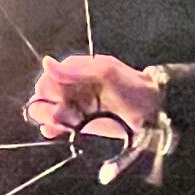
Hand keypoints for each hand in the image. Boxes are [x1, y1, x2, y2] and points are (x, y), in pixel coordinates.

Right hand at [24, 53, 159, 142]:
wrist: (152, 111)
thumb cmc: (132, 87)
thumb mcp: (106, 72)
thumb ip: (76, 69)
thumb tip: (47, 62)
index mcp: (75, 69)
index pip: (47, 79)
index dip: (49, 92)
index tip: (62, 100)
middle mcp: (70, 87)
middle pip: (42, 97)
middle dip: (49, 108)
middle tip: (71, 117)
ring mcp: (73, 105)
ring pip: (45, 112)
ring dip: (51, 120)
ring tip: (73, 124)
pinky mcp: (78, 123)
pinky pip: (56, 126)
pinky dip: (52, 129)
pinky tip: (56, 132)